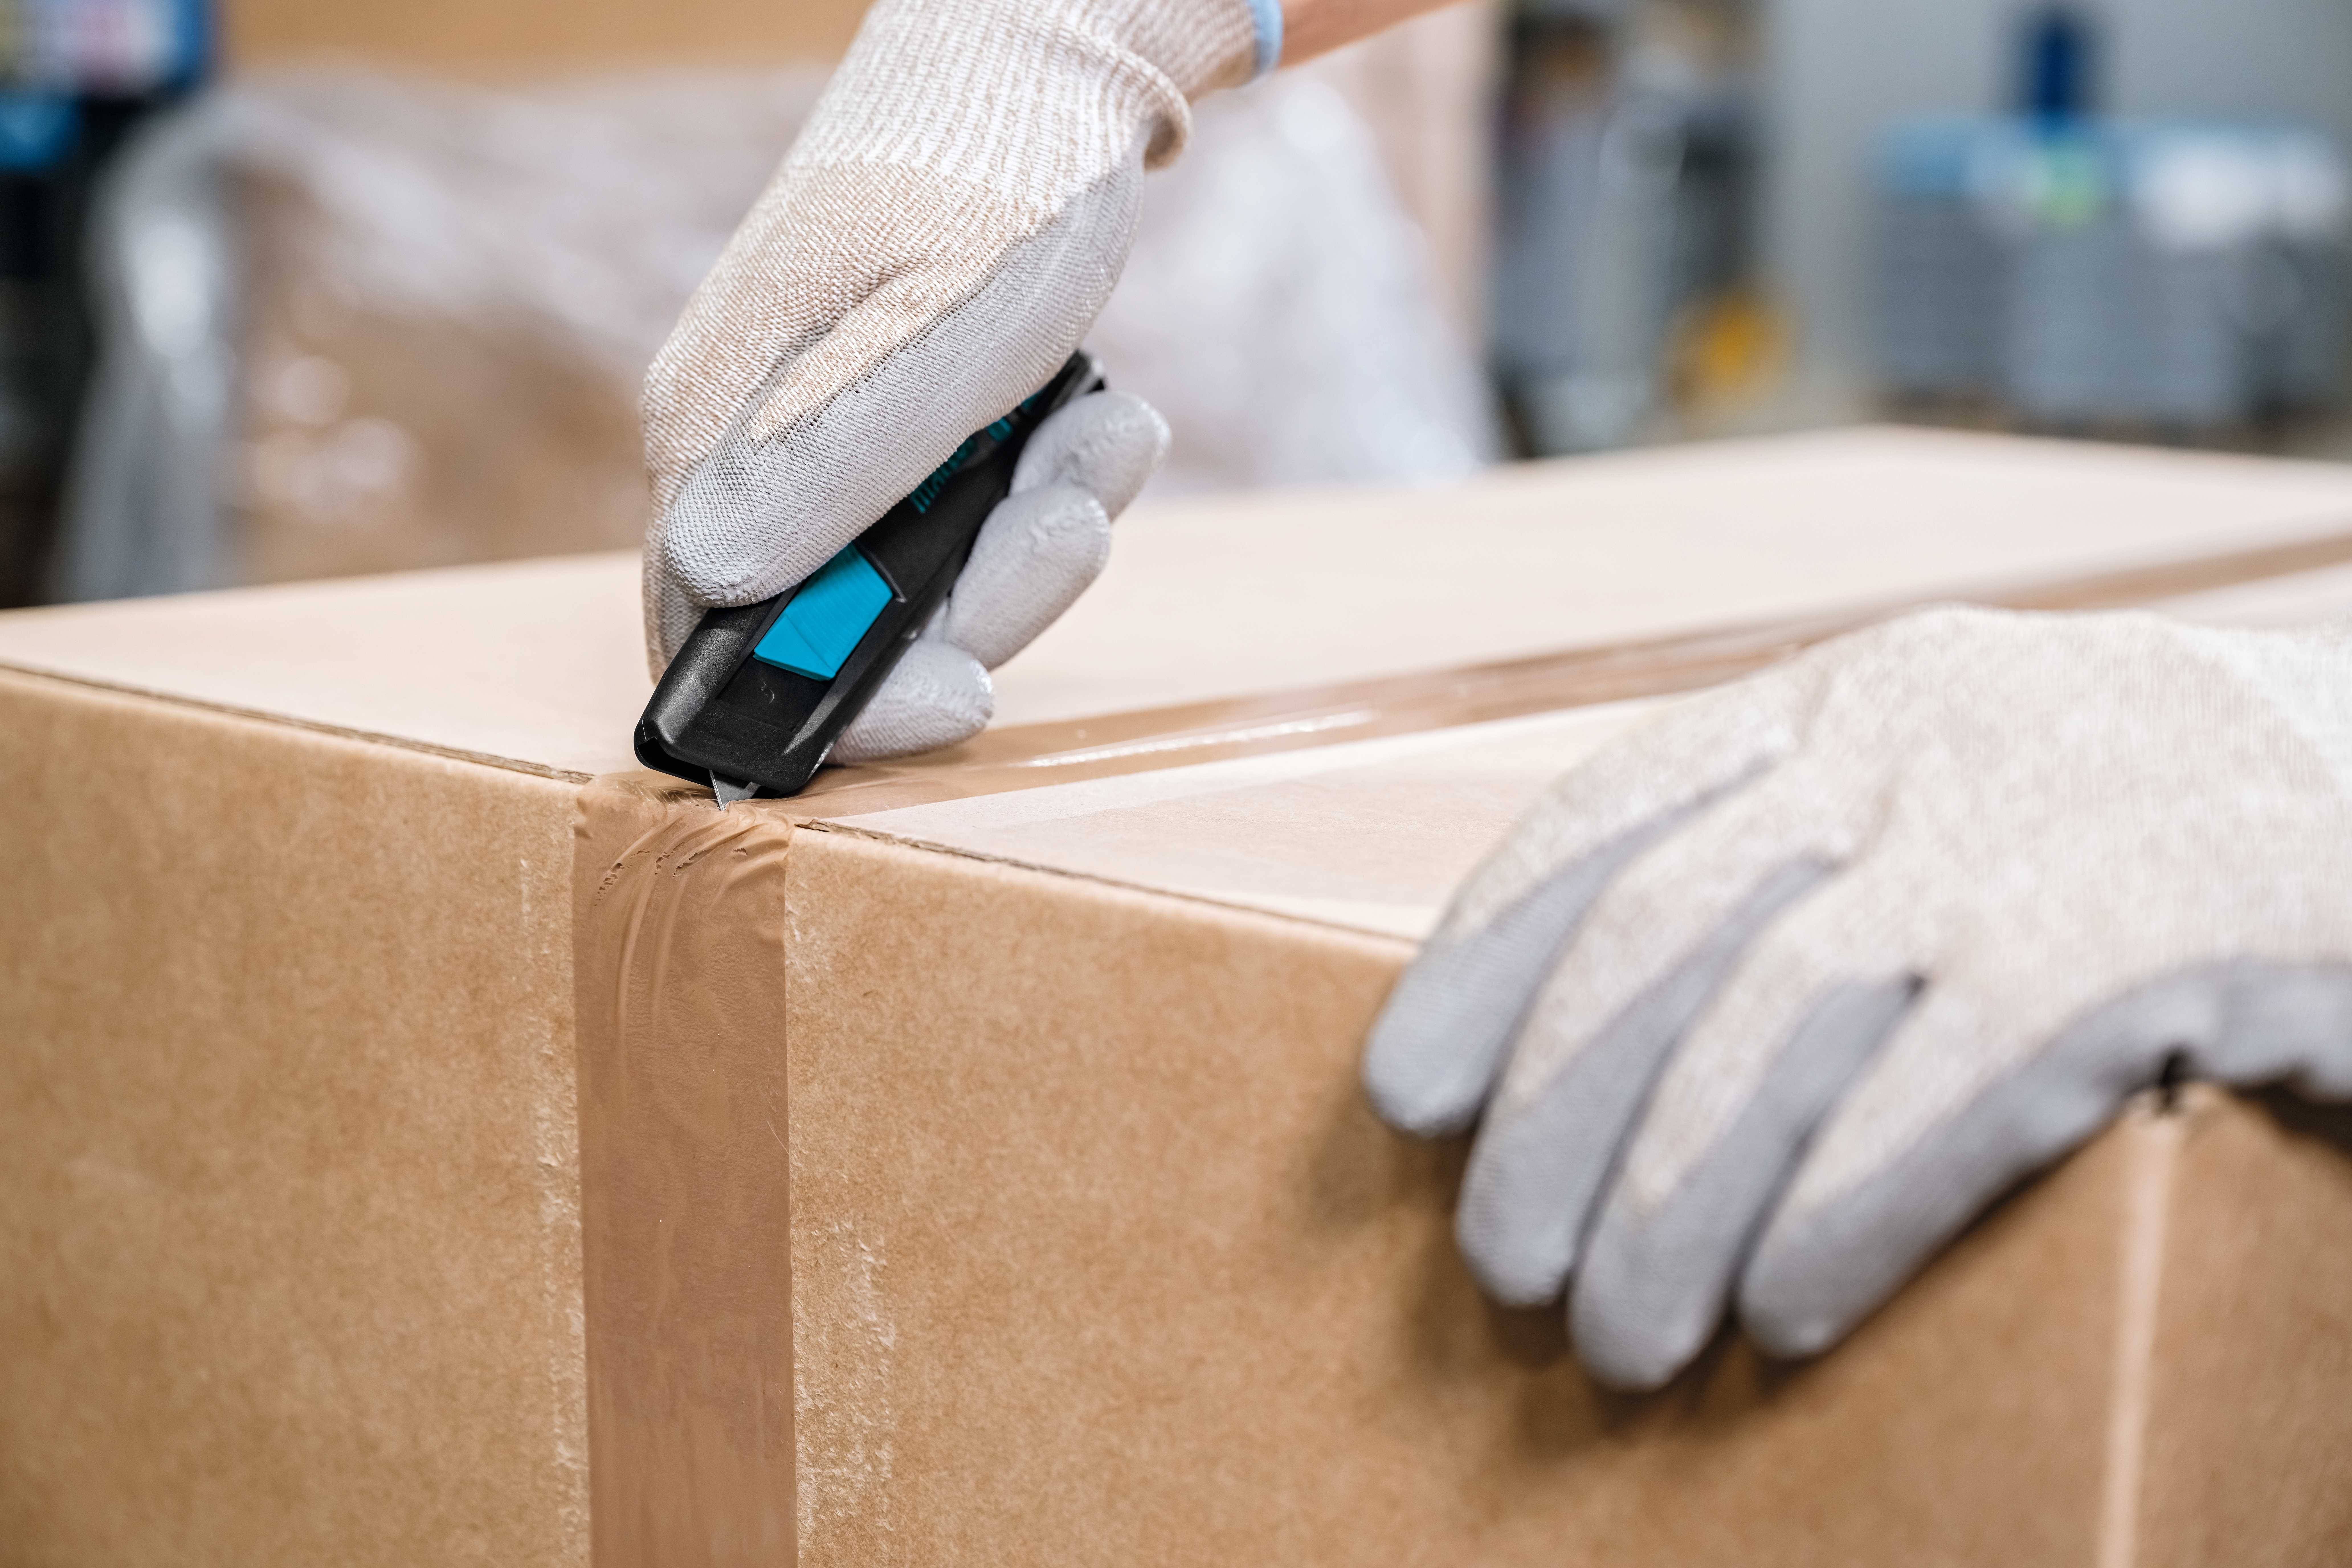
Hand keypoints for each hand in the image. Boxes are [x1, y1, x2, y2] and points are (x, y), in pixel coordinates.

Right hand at [639, 0, 1264, 756]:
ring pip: (921, 570)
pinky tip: (1094, 418)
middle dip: (985, 593)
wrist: (1037, 74)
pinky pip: (961, 510)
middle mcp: (749, 450)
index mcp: (718, 435)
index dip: (843, 698)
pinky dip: (1037, 481)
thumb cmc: (989, 191)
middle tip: (1077, 518)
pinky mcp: (890, 425)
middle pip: (842, 618)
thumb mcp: (931, 339)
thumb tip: (713, 580)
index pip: (722, 632)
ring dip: (1032, 531)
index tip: (965, 698)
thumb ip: (826, 465)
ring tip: (1108, 440)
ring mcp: (820, 438)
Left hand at [1364, 606, 2351, 1388]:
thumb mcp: (1968, 792)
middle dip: (1554, 1119)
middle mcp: (1919, 736)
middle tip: (1503, 1266)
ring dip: (1670, 1200)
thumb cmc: (2158, 830)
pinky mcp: (2146, 936)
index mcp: (1857, 697)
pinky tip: (1785, 1310)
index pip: (1609, 819)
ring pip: (1776, 1027)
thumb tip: (1630, 1048)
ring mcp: (2034, 826)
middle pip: (1661, 942)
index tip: (1407, 1092)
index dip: (1484, 960)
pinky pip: (1939, 1095)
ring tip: (1619, 1332)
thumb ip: (1818, 868)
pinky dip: (1840, 1213)